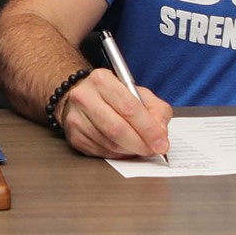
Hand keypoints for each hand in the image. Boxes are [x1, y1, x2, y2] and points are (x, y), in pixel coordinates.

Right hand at [55, 70, 170, 159]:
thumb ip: (157, 110)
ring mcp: (76, 118)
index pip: (129, 107)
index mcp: (102, 80)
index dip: (148, 129)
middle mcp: (85, 97)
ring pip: (110, 143)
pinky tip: (125, 148)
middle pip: (116, 128)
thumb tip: (161, 134)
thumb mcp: (139, 93)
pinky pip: (102, 152)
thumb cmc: (114, 96)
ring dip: (130, 151)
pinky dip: (119, 154)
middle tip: (153, 150)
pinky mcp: (74, 136)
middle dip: (140, 144)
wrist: (82, 97)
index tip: (161, 143)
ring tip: (140, 147)